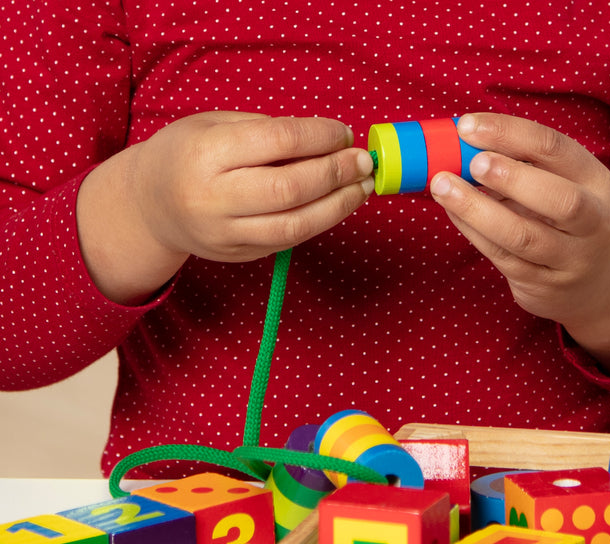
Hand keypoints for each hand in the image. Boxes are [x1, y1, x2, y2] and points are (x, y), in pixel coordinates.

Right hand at [78, 112, 373, 302]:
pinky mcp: (239, 255)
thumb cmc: (186, 155)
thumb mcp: (213, 125)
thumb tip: (328, 141)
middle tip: (364, 162)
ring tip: (362, 189)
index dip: (320, 137)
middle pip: (290, 189)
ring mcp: (225, 234)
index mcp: (205, 154)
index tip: (344, 133)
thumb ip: (266, 131)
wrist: (150, 206)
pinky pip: (288, 240)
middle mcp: (214, 199)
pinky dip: (319, 221)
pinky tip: (336, 205)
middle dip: (336, 174)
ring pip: (295, 225)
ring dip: (338, 207)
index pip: (277, 142)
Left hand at [429, 112, 609, 374]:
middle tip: (472, 162)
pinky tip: (453, 213)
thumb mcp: (559, 182)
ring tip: (443, 187)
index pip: (556, 149)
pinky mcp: (542, 286)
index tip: (467, 126)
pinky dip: (473, 232)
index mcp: (595, 181)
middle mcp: (592, 222)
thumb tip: (461, 142)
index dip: (509, 134)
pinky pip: (502, 258)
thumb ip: (521, 162)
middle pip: (560, 200)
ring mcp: (570, 260)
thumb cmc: (563, 219)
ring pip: (523, 236)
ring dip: (478, 210)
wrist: (594, 283)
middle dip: (512, 177)